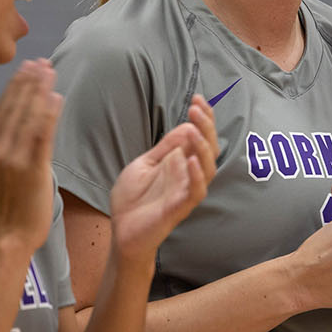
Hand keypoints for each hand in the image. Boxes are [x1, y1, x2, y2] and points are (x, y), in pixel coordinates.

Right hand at [0, 60, 61, 253]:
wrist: (10, 233)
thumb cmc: (5, 202)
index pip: (1, 109)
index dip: (15, 86)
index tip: (26, 67)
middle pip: (14, 108)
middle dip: (28, 82)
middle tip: (42, 61)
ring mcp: (13, 158)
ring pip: (27, 116)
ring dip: (39, 91)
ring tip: (50, 72)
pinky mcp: (32, 168)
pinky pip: (41, 135)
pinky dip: (48, 114)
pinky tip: (55, 97)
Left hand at [107, 94, 217, 265]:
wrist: (122, 232)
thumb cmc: (133, 200)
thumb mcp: (144, 165)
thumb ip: (165, 149)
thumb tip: (186, 126)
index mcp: (180, 162)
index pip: (199, 137)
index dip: (203, 119)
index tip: (197, 99)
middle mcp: (188, 174)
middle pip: (208, 148)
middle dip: (206, 126)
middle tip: (197, 108)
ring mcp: (186, 190)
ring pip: (208, 167)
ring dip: (203, 147)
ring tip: (194, 130)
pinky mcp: (180, 207)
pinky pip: (196, 191)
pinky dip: (196, 175)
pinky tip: (191, 160)